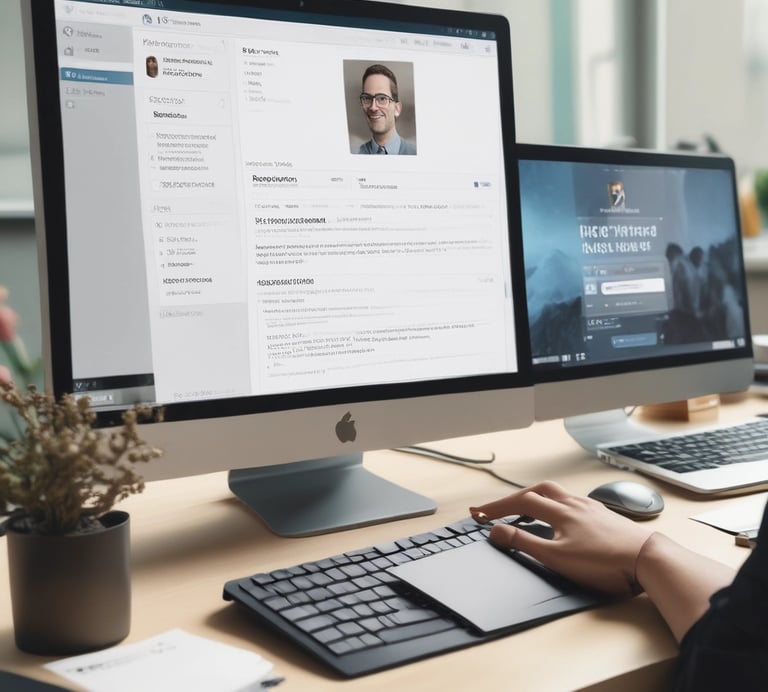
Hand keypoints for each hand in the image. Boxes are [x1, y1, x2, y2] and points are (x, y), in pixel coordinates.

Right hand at [470, 481, 654, 596]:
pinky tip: (562, 518)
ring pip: (558, 494)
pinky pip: (574, 502)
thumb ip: (524, 542)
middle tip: (498, 507)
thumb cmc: (606, 562)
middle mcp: (575, 504)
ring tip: (527, 508)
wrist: (648, 560)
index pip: (520, 501)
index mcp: (560, 511)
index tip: (479, 513)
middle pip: (538, 490)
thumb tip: (496, 530)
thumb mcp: (557, 558)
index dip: (497, 506)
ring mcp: (592, 509)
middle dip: (514, 497)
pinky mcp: (605, 517)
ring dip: (537, 498)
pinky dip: (558, 505)